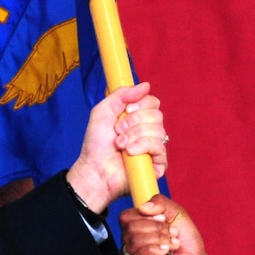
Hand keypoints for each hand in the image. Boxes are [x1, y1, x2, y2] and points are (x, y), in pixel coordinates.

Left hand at [67, 83, 166, 212]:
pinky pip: (160, 146)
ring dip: (134, 135)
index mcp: (138, 118)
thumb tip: (146, 85)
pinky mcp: (158, 163)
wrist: (95, 169)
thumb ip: (122, 94)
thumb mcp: (104, 110)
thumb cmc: (96, 144)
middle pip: (157, 115)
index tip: (126, 111)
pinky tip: (129, 152)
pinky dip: (142, 146)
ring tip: (120, 144)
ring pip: (158, 130)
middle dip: (134, 122)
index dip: (141, 104)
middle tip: (118, 131)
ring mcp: (154, 147)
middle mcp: (148, 131)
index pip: (153, 102)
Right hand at [121, 197, 233, 254]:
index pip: (126, 217)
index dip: (146, 215)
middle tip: (172, 233)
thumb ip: (161, 203)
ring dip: (158, 240)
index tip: (163, 219)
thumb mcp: (177, 214)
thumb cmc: (186, 242)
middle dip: (156, 228)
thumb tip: (143, 206)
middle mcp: (129, 244)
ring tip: (172, 244)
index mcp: (135, 228)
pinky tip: (165, 252)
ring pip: (134, 242)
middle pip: (130, 228)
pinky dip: (153, 251)